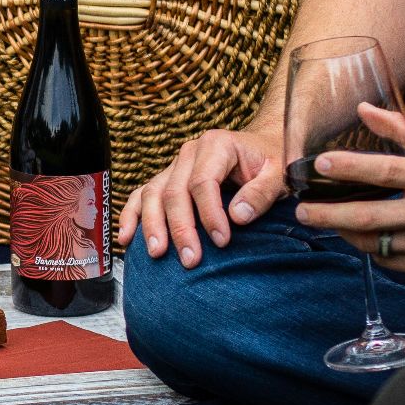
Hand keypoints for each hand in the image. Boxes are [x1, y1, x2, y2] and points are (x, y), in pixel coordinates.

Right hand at [119, 126, 285, 267]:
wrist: (263, 147)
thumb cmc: (271, 162)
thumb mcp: (278, 173)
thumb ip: (261, 192)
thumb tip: (238, 216)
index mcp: (216, 145)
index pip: (203, 182)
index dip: (210, 214)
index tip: (222, 241)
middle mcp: (189, 153)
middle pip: (174, 192)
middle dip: (180, 228)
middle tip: (191, 259)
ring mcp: (174, 167)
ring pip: (153, 195)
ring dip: (152, 226)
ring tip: (157, 253)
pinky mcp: (166, 180)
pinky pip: (141, 196)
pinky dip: (131, 216)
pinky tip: (126, 238)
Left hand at [293, 103, 404, 275]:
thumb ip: (399, 129)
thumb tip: (362, 109)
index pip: (384, 171)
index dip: (348, 168)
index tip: (318, 165)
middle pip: (369, 217)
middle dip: (328, 215)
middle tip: (303, 211)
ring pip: (377, 244)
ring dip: (347, 234)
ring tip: (328, 222)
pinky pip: (394, 263)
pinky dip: (374, 251)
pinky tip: (362, 239)